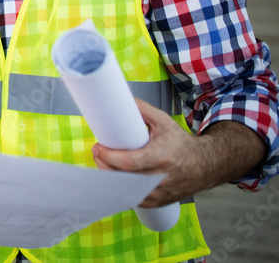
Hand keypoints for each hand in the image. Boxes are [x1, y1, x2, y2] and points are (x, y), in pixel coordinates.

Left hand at [92, 98, 206, 206]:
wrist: (205, 164)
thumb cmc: (182, 143)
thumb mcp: (164, 122)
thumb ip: (142, 110)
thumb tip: (120, 102)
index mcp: (161, 157)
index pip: (128, 163)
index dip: (108, 156)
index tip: (98, 147)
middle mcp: (160, 178)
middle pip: (123, 178)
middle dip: (104, 166)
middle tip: (98, 153)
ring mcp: (159, 193)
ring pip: (125, 191)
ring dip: (111, 178)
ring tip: (105, 163)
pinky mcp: (158, 202)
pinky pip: (133, 199)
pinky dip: (122, 190)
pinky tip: (116, 178)